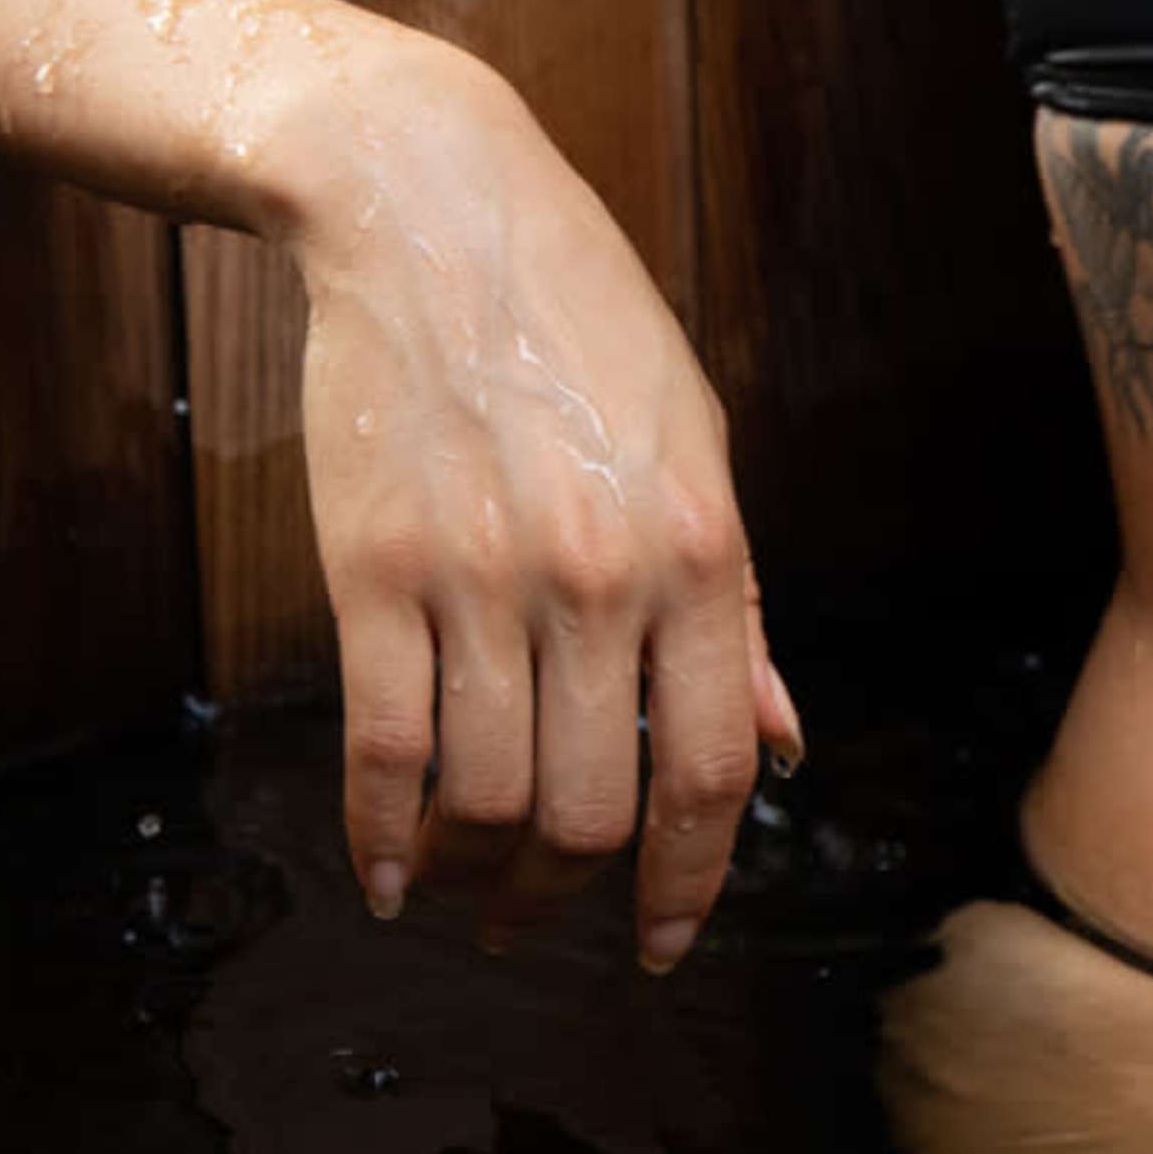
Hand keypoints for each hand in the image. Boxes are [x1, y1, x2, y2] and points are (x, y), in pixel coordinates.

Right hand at [288, 36, 798, 970]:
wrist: (433, 212)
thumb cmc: (583, 325)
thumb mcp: (698, 446)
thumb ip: (736, 608)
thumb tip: (781, 746)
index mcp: (697, 550)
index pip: (709, 771)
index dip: (691, 882)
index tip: (665, 941)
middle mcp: (597, 578)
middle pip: (589, 811)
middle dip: (569, 896)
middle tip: (541, 918)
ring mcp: (479, 577)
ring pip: (483, 798)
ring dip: (476, 876)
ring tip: (467, 892)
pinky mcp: (371, 568)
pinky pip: (381, 746)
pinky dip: (381, 836)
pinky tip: (387, 873)